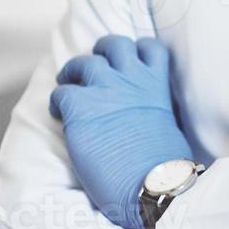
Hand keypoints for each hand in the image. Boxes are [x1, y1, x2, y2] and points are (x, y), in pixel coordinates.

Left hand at [49, 35, 193, 228]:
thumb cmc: (164, 167)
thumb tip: (143, 118)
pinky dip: (57, 102)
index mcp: (157, 85)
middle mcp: (132, 79)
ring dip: (75, 71)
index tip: (130, 62)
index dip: (137, 50)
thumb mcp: (170, 125)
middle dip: (102, 52)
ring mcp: (105, 90)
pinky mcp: (81, 108)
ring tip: (70, 84)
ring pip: (84, 61)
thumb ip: (156, 109)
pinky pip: (61, 93)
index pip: (150, 47)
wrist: (151, 184)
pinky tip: (60, 115)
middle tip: (94, 69)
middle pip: (114, 44)